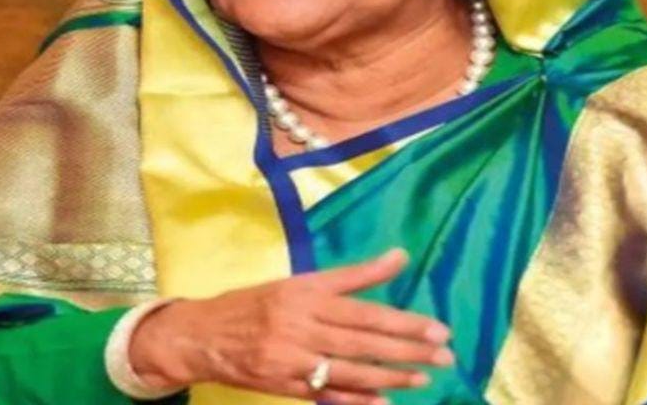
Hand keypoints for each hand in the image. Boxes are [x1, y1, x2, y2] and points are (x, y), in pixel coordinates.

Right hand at [128, 248, 453, 403]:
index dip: (404, 322)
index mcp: (307, 294)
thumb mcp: (302, 281)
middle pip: (363, 341)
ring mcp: (291, 358)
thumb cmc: (257, 303)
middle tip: (445, 355)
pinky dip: (355, 399)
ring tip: (424, 377)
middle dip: (407, 350)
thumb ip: (353, 274)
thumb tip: (400, 256)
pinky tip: (383, 402)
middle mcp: (301, 325)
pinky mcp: (282, 385)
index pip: (365, 309)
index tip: (439, 329)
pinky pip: (325, 395)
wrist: (202, 334)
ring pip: (348, 370)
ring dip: (390, 376)